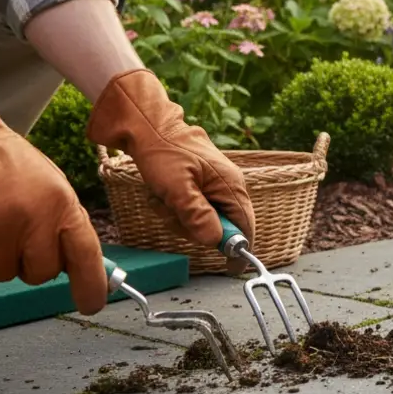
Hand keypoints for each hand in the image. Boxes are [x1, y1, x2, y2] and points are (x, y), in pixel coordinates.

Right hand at [0, 53, 108, 313]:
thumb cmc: (6, 167)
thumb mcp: (50, 186)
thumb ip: (64, 224)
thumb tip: (80, 269)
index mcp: (61, 203)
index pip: (85, 253)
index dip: (91, 284)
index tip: (90, 304)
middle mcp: (32, 220)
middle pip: (40, 274)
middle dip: (27, 261)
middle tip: (11, 228)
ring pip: (0, 274)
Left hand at [85, 69, 253, 272]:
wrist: (146, 124)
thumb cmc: (163, 152)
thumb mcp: (176, 188)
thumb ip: (197, 216)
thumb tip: (215, 241)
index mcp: (231, 185)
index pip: (246, 226)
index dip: (239, 249)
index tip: (229, 269)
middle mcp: (228, 186)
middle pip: (221, 227)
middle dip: (193, 227)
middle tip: (173, 214)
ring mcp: (213, 185)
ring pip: (202, 220)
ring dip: (178, 217)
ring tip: (163, 199)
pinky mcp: (198, 184)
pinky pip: (190, 208)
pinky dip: (174, 207)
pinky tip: (161, 193)